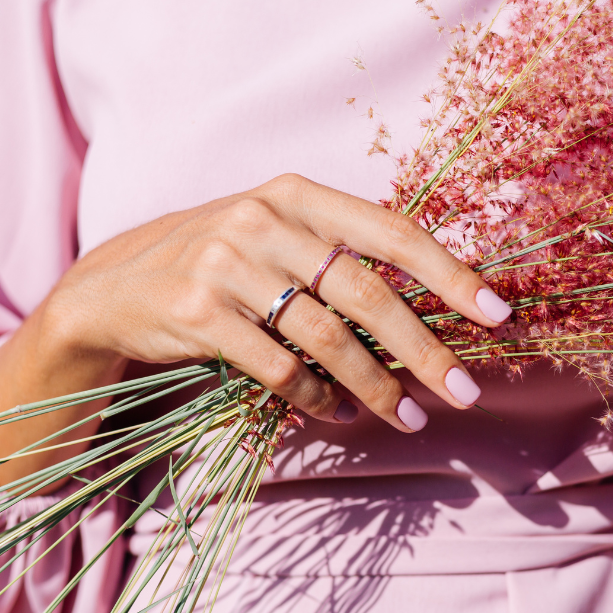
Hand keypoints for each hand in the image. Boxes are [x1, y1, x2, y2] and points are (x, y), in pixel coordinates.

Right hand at [0, 173, 510, 488]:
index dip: (449, 272)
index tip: (497, 312)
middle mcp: (264, 220)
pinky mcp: (197, 310)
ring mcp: (227, 263)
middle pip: (366, 292)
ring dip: (375, 386)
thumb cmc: (220, 264)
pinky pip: (277, 367)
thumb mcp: (274, 236)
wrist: (114, 286)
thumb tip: (431, 303)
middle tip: (462, 391)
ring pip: (326, 337)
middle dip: (423, 348)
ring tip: (409, 417)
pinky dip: (314, 397)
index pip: (391, 231)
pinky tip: (334, 413)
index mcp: (297, 195)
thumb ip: (338, 253)